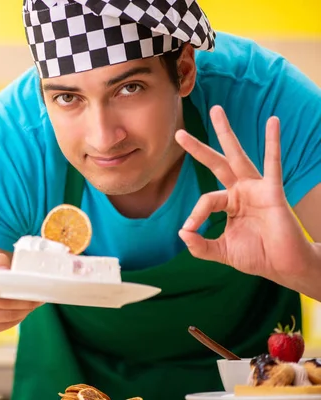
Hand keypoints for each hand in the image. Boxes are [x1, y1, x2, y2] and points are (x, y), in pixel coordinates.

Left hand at [175, 105, 313, 285]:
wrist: (284, 266)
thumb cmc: (256, 256)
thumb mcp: (221, 252)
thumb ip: (200, 246)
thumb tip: (182, 233)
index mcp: (228, 203)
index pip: (206, 200)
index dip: (195, 214)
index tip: (190, 229)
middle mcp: (240, 191)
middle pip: (215, 164)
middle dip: (198, 148)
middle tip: (179, 133)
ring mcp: (256, 188)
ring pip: (237, 156)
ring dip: (226, 133)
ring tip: (217, 111)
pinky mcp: (273, 191)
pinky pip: (273, 163)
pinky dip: (273, 142)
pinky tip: (272, 122)